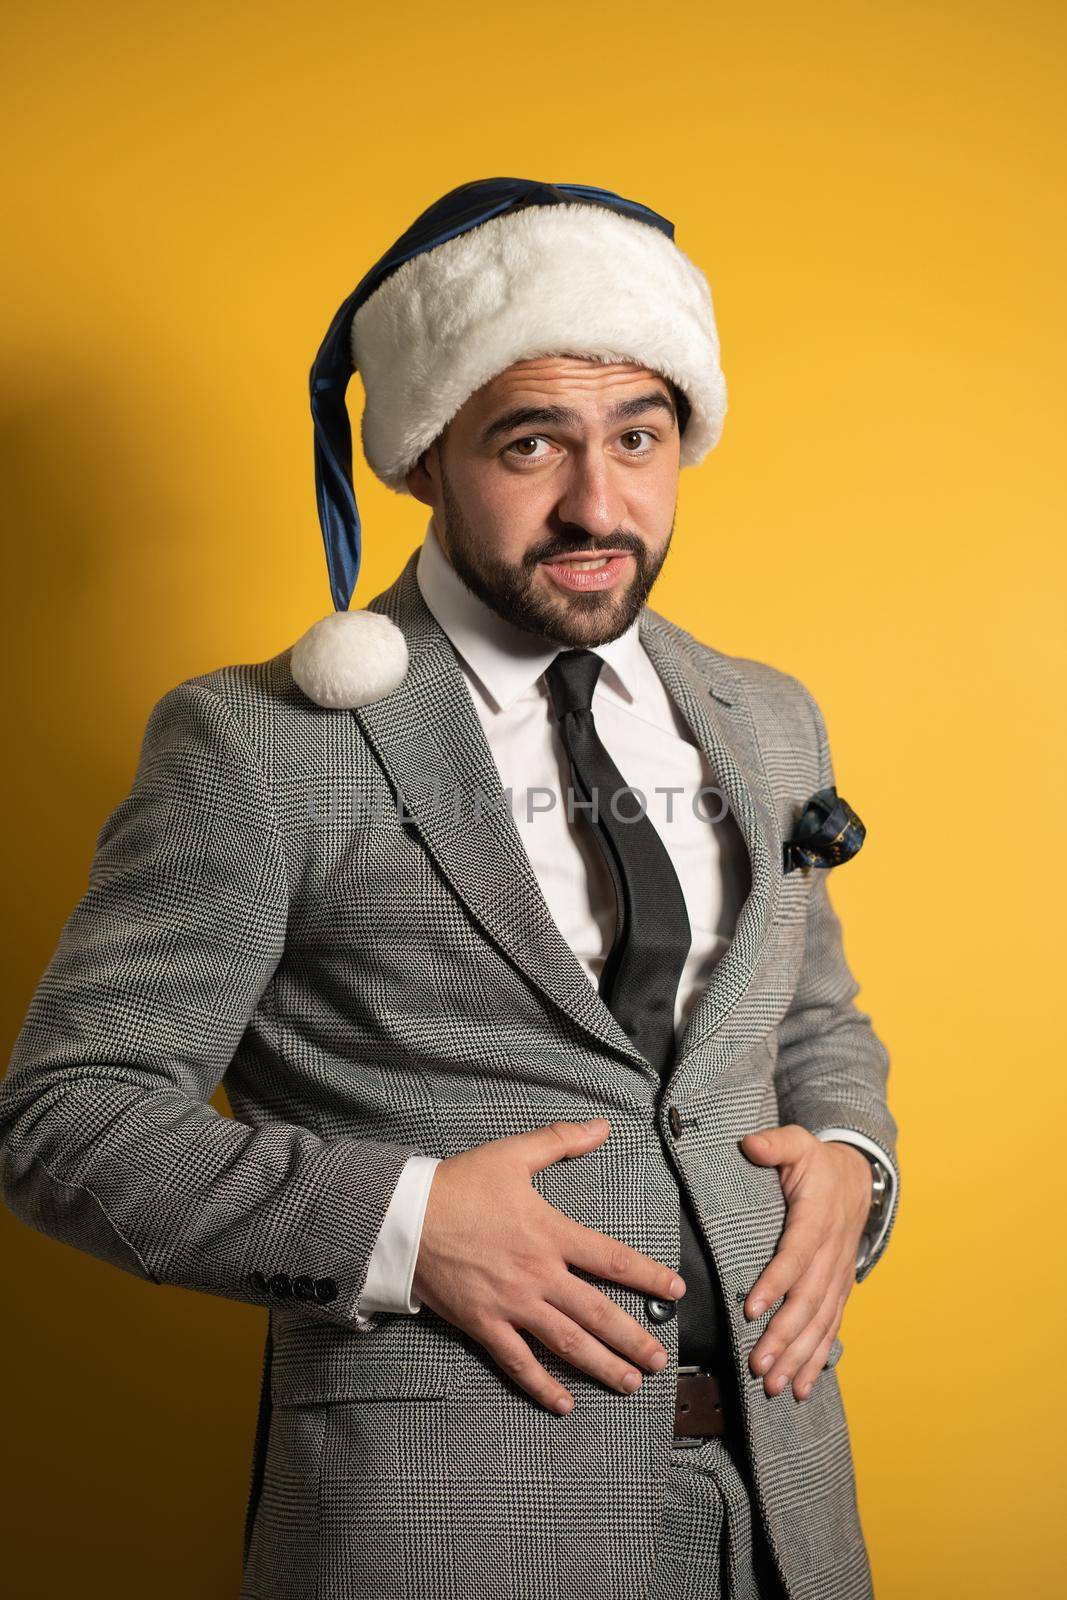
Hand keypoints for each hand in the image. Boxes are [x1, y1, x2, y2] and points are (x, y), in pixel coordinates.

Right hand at [412, 1117, 684, 1413]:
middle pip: (597, 1312)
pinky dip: (542, 1385)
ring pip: (567, 1342)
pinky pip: (518, 1362)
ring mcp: (512, 1304)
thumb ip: (561, 1140)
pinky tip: (564, 1404)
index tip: (676, 1291)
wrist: (405, 1217)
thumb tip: (603, 1126)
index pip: (611, 1259)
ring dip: (602, 1365)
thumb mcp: (512, 1154)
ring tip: (631, 1383)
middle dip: (632, 1338)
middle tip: (659, 1359)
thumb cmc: (459, 1184)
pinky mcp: (484, 1324)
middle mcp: (538, 1274)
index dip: (648, 1276)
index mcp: (550, 1233)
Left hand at [738, 1125, 871, 1401]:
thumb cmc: (817, 1163)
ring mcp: (837, 1277)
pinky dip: (817, 1360)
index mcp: (816, 1219)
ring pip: (819, 1323)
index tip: (752, 1307)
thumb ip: (774, 1144)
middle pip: (807, 1301)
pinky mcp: (838, 1291)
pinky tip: (802, 1387)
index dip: (776, 1281)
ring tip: (775, 1384)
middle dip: (783, 1337)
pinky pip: (830, 1329)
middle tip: (758, 1364)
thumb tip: (749, 1144)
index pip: (796, 1254)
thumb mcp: (797, 1142)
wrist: (858, 1178)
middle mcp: (830, 1254)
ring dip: (798, 1357)